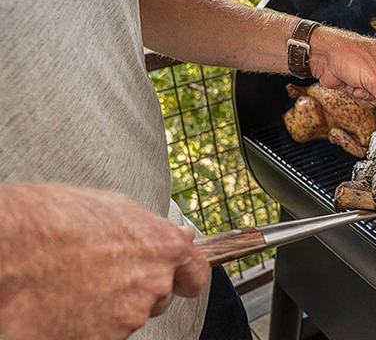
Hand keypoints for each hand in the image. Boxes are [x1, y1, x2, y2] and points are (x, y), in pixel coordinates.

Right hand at [0, 184, 209, 339]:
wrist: (8, 248)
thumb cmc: (54, 220)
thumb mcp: (115, 208)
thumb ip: (154, 230)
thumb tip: (180, 237)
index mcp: (163, 249)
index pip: (195, 274)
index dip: (185, 277)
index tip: (180, 280)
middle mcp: (152, 286)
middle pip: (156, 298)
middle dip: (136, 289)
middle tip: (99, 272)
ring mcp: (126, 318)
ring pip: (125, 317)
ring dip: (106, 307)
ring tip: (71, 283)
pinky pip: (98, 335)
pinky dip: (82, 325)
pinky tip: (60, 304)